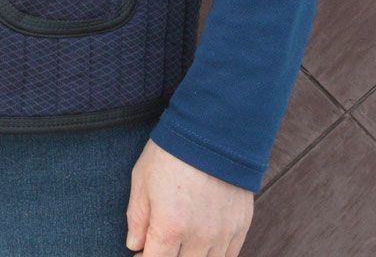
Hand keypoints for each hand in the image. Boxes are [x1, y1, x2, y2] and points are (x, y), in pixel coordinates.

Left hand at [125, 138, 253, 255]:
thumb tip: (134, 245)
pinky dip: (214, 255)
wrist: (212, 131)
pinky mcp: (241, 226)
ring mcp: (223, 234)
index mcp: (171, 225)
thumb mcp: (142, 179)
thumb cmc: (171, 152)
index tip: (141, 253)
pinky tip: (202, 243)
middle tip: (159, 245)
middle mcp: (199, 236)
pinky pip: (229, 256)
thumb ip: (137, 217)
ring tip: (180, 242)